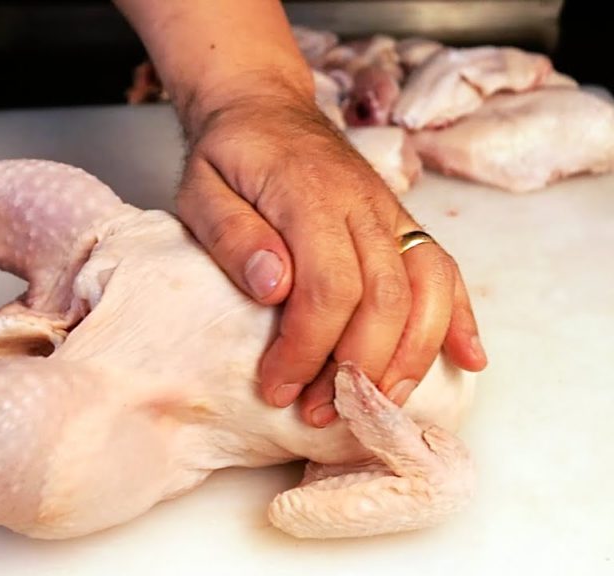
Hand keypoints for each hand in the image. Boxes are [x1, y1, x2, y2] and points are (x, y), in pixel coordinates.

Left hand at [176, 90, 486, 425]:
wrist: (264, 108)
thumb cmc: (228, 157)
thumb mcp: (201, 190)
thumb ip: (232, 236)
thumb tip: (274, 288)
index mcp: (309, 196)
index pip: (329, 286)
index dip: (309, 347)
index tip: (278, 386)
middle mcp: (362, 205)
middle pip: (385, 298)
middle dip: (357, 367)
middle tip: (322, 412)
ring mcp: (389, 213)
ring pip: (426, 289)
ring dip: (410, 356)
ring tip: (380, 404)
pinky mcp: (401, 222)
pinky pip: (443, 269)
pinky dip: (459, 317)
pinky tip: (466, 358)